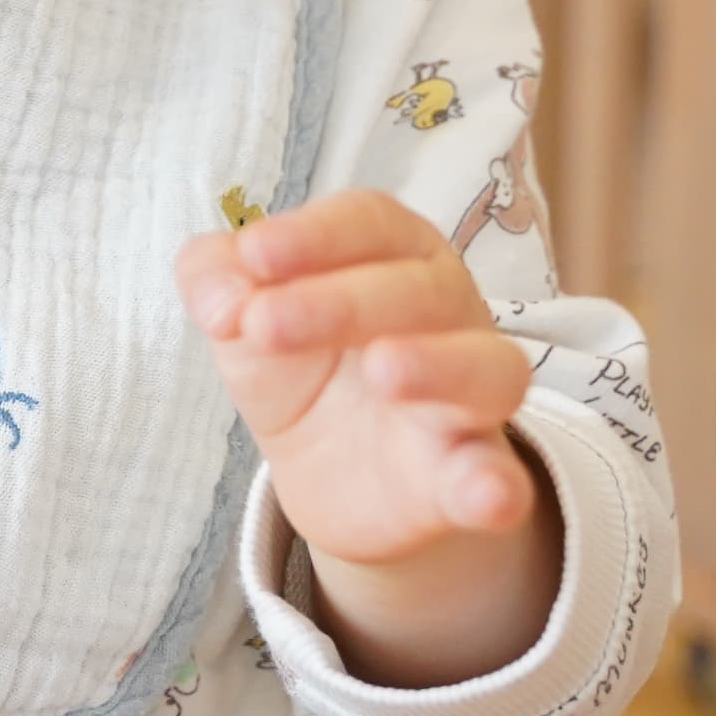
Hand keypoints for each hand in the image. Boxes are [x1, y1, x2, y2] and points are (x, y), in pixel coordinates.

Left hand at [175, 190, 559, 685]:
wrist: (323, 469)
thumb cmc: (298, 360)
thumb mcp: (241, 311)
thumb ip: (214, 278)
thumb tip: (218, 301)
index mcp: (390, 254)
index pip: (369, 222)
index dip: (315, 234)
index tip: (254, 254)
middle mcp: (448, 313)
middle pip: (419, 289)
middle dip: (340, 301)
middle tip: (264, 325)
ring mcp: (469, 395)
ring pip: (486, 367)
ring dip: (438, 365)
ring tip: (383, 371)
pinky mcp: (473, 473)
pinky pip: (501, 476)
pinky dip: (496, 485)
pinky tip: (482, 493)